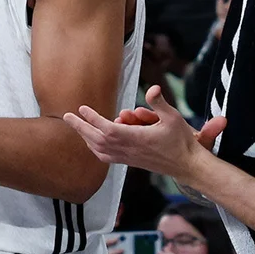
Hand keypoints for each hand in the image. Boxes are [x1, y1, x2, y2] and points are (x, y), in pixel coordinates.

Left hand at [65, 86, 228, 186]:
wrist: (187, 165)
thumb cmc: (181, 141)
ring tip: (77, 126)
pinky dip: (95, 149)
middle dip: (80, 127)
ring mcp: (128, 158)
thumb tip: (152, 87)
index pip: (108, 129)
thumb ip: (159, 103)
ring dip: (86, 138)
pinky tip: (91, 142)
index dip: (93, 119)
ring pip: (99, 150)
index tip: (82, 109)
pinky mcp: (130, 163)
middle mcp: (129, 150)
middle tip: (67, 116)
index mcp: (137, 139)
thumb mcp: (173, 117)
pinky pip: (106, 157)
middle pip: (97, 140)